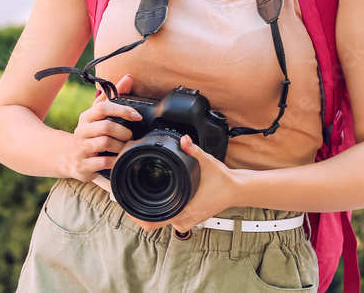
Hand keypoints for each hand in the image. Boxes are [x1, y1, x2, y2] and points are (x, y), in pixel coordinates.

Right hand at [64, 74, 141, 181]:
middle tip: (130, 137)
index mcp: (86, 117)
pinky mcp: (82, 164)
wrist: (72, 159)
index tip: (136, 116)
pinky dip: (115, 160)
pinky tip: (118, 159)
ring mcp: (81, 148)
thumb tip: (128, 78)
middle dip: (123, 132)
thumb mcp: (99, 115)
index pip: (102, 107)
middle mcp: (81, 131)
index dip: (122, 110)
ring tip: (125, 148)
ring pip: (105, 143)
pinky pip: (103, 162)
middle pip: (106, 127)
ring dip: (121, 146)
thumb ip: (113, 96)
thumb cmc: (91, 134)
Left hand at [125, 135, 240, 233]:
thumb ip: (194, 151)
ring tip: (137, 195)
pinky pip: (168, 218)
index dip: (136, 215)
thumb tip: (184, 140)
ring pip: (159, 221)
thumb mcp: (207, 162)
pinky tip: (153, 199)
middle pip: (151, 223)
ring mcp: (185, 221)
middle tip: (126, 195)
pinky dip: (159, 210)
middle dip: (137, 210)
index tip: (126, 203)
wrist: (237, 190)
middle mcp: (183, 219)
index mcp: (184, 210)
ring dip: (148, 210)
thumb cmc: (223, 180)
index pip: (152, 222)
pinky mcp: (188, 218)